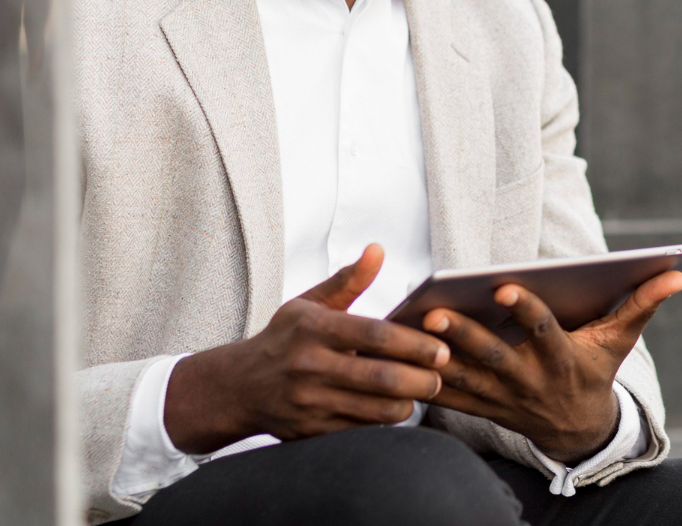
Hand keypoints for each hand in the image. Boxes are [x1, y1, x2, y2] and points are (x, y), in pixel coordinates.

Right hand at [164, 244, 450, 452]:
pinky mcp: (311, 431)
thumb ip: (348, 280)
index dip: (414, 344)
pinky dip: (383, 421)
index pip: (375, 335)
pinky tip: (395, 408)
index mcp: (314, 329)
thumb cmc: (284, 339)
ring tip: (422, 391)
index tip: (442, 349)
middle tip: (442, 376)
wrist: (238, 387)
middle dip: (421, 379)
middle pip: (381, 377)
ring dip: (407, 403)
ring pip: (375, 410)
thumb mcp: (309, 303)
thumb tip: (377, 250)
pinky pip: (360, 430)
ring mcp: (310, 402)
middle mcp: (310, 366)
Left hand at [423, 269, 681, 462]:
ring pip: (466, 377)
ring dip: (438, 358)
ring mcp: (503, 398)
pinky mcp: (482, 408)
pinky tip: (401, 357)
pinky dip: (426, 379)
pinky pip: (450, 396)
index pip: (543, 331)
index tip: (503, 285)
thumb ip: (642, 304)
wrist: (577, 431)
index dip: (524, 310)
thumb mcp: (619, 341)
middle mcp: (530, 380)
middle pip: (494, 357)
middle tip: (437, 312)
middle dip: (466, 336)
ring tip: (410, 330)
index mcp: (562, 359)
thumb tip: (676, 273)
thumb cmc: (595, 370)